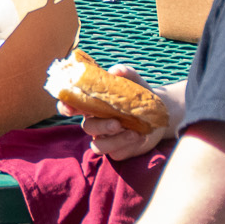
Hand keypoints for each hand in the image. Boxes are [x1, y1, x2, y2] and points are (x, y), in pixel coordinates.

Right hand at [59, 63, 173, 160]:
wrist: (158, 114)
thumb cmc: (139, 96)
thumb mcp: (135, 81)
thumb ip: (126, 73)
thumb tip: (115, 70)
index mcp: (93, 105)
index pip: (71, 107)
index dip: (66, 107)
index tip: (70, 108)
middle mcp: (95, 122)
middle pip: (86, 127)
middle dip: (100, 126)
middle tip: (117, 123)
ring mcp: (105, 138)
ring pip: (97, 145)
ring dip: (113, 140)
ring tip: (133, 132)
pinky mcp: (117, 150)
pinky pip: (114, 153)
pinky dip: (126, 145)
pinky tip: (139, 136)